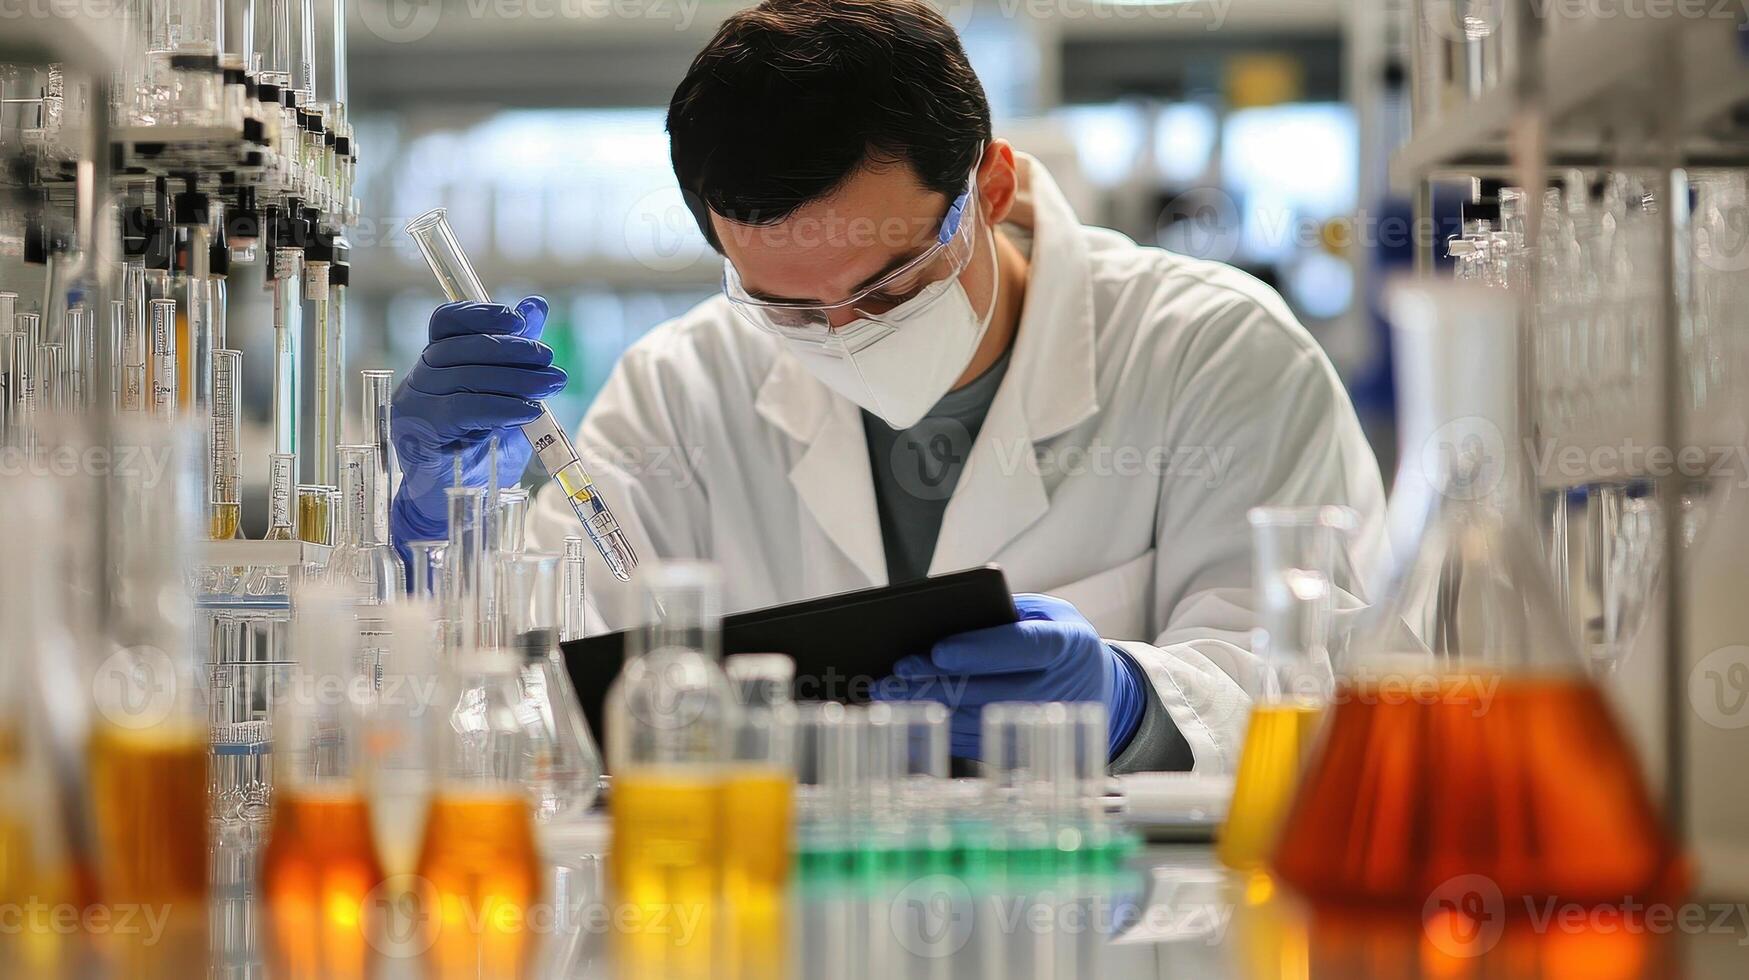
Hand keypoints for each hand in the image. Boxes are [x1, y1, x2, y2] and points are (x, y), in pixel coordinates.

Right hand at [390, 298, 565, 548]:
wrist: (456, 505)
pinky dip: (501, 407)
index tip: (518, 319)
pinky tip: (529, 411)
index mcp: (436, 363)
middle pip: (461, 349)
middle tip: (549, 360)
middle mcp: (419, 378)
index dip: (480, 314)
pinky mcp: (419, 433)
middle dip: (512, 350)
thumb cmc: (481, 449)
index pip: (447, 323)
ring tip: (551, 384)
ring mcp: (414, 405)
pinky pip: (462, 410)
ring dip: (515, 379)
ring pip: (464, 378)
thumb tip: (538, 306)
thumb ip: (518, 353)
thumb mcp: (507, 396)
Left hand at [873, 594, 1145, 760]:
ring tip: (885, 696)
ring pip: (977, 723)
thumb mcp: (1042, 612)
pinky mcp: (1023, 752)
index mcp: (1069, 644)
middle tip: (892, 674)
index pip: (1025, 647)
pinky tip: (900, 722)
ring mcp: (1043, 727)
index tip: (938, 649)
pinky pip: (972, 745)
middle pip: (992, 690)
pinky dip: (934, 733)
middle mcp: (1061, 690)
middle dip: (938, 683)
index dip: (982, 650)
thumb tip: (938, 625)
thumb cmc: (1053, 638)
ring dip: (927, 711)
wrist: (1095, 688)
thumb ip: (1001, 615)